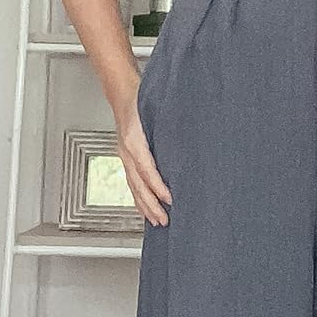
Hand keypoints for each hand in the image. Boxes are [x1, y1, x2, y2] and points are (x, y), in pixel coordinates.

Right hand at [113, 82, 171, 225]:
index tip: (169, 199)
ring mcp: (125, 157)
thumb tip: (193, 140)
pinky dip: (139, 199)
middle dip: (151, 204)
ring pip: (134, 187)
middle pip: (138, 184)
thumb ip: (171, 126)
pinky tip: (145, 210)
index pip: (146, 168)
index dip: (157, 186)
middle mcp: (127, 151)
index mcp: (134, 139)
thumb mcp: (157, 110)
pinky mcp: (127, 160)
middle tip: (164, 220)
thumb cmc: (142, 100)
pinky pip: (132, 183)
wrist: (122, 94)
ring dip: (145, 206)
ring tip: (156, 221)